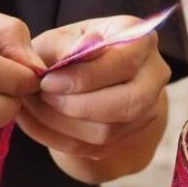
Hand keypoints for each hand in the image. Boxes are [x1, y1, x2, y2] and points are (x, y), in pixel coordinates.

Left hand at [17, 15, 170, 175]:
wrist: (86, 76)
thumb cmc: (71, 49)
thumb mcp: (62, 37)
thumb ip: (67, 45)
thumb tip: (80, 50)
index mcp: (142, 40)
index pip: (123, 64)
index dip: (84, 78)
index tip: (47, 81)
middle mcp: (154, 76)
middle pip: (126, 105)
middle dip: (77, 106)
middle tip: (43, 97)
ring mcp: (147, 110)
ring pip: (108, 132)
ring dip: (63, 125)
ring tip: (34, 108)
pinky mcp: (129, 136)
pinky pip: (94, 149)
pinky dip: (59, 139)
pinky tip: (37, 122)